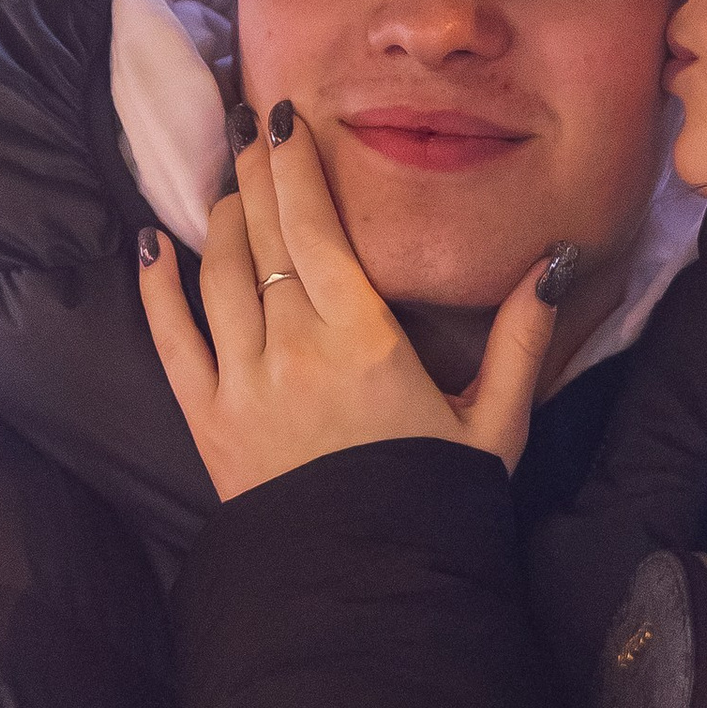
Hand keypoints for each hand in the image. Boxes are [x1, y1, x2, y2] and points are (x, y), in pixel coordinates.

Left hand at [136, 102, 562, 496]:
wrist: (367, 588)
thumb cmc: (434, 501)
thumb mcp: (494, 423)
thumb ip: (521, 338)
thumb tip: (555, 262)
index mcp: (364, 339)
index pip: (317, 229)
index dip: (297, 167)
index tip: (288, 119)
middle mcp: (294, 348)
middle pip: (265, 238)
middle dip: (257, 173)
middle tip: (253, 125)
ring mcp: (242, 382)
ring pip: (219, 275)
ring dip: (221, 217)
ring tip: (228, 177)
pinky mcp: (206, 419)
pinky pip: (170, 339)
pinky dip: (156, 287)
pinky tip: (151, 245)